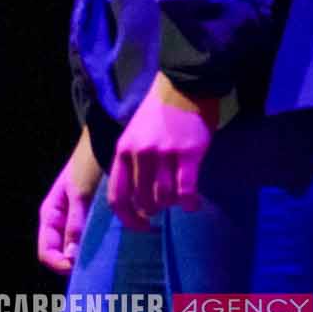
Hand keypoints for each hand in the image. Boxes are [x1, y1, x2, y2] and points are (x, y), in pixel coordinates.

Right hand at [38, 126, 103, 272]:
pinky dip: (102, 246)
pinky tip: (116, 246)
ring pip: (79, 249)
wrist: (103, 143)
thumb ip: (75, 223)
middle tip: (98, 268)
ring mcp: (77, 221)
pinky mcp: (93, 218)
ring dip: (91, 256)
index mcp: (50, 215)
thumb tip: (71, 256)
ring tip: (109, 258)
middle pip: (62, 254)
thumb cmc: (86, 165)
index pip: (46, 251)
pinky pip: (93, 240)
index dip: (58, 264)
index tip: (78, 267)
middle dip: (76, 263)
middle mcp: (61, 222)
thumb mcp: (79, 194)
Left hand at [106, 75, 218, 228]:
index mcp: (122, 152)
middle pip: (142, 200)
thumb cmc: (159, 114)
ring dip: (173, 205)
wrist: (183, 86)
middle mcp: (140, 155)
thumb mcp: (134, 136)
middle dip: (153, 210)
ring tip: (180, 201)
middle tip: (164, 208)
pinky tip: (194, 204)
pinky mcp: (188, 154)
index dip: (128, 218)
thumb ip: (132, 163)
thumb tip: (137, 198)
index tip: (141, 225)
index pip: (117, 197)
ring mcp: (164, 154)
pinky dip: (190, 202)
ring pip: (164, 197)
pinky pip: (186, 189)